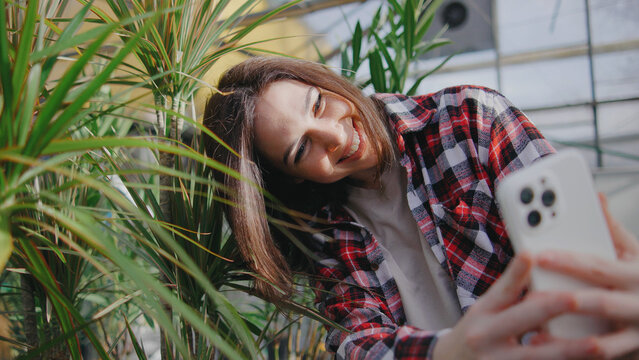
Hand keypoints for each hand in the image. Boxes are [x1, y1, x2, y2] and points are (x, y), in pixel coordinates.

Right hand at [433, 253, 600, 359]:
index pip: (501, 289)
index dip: (517, 272)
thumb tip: (531, 259)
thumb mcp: (484, 309)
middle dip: (551, 308)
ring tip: (595, 344)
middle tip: (575, 298)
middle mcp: (485, 336)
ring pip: (535, 356)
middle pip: (521, 319)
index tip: (530, 254)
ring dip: (568, 349)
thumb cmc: (476, 333)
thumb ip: (507, 292)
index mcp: (482, 312)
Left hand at [536, 194, 638, 358]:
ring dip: (566, 339)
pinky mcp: (632, 354)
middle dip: (563, 301)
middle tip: (530, 297)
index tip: (539, 256)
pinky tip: (549, 351)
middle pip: (599, 303)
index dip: (568, 261)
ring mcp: (637, 334)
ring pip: (601, 342)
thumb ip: (613, 231)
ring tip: (533, 333)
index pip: (598, 266)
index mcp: (636, 275)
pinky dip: (575, 357)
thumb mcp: (634, 254)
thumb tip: (596, 198)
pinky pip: (603, 358)